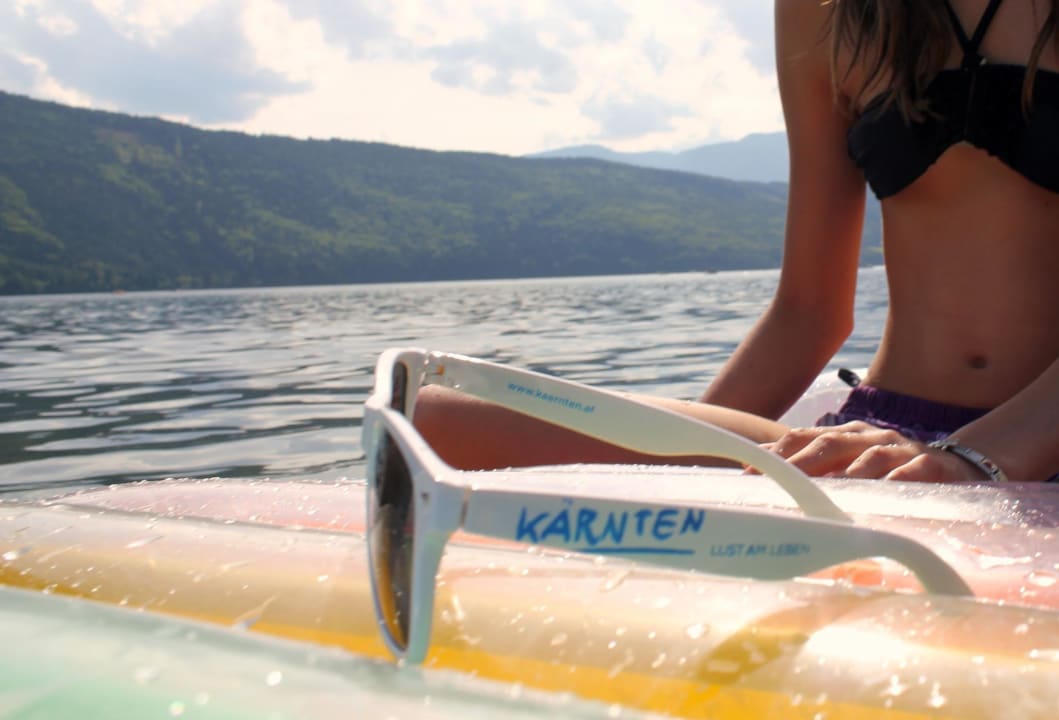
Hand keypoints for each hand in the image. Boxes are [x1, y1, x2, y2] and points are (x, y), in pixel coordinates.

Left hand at [764, 421, 982, 481]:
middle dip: (802, 461)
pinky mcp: (934, 466)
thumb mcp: (853, 470)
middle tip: (779, 480)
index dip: (776, 453)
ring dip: (849, 471)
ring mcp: (902, 450)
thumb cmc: (892, 473)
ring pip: (872, 456)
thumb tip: (766, 484)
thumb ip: (818, 474)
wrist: (958, 468)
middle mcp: (871, 438)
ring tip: (828, 488)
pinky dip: (900, 478)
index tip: (747, 471)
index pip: (804, 438)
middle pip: (831, 443)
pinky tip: (887, 488)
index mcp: (847, 436)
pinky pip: (916, 470)